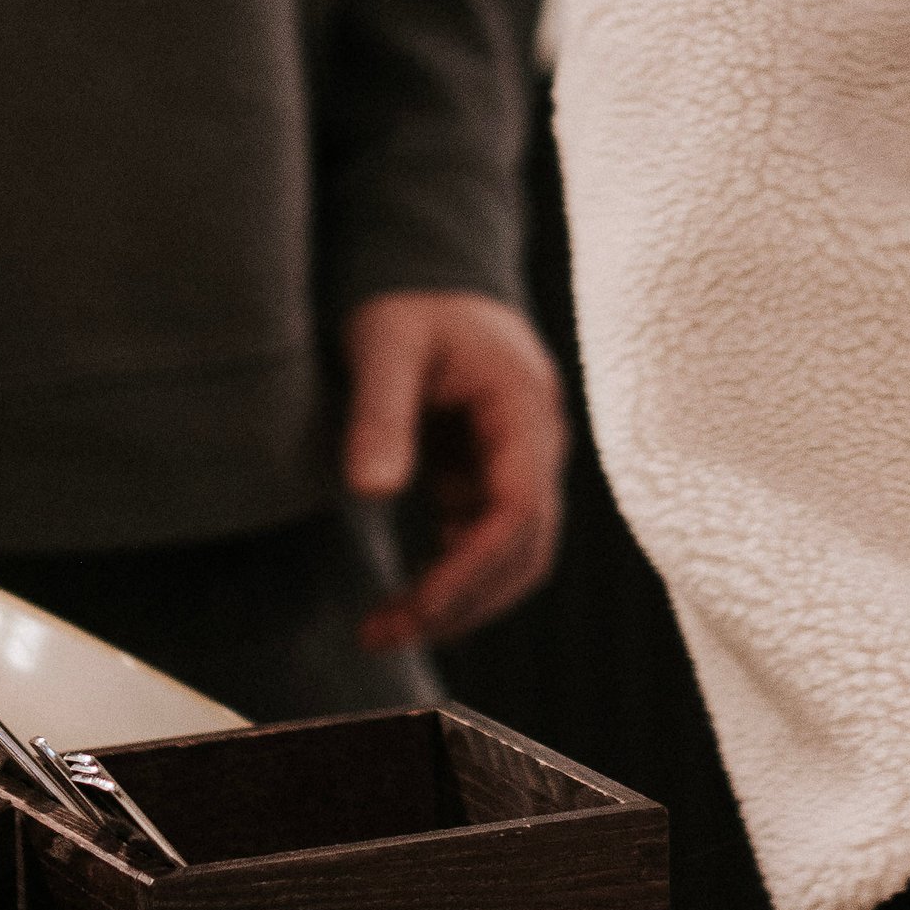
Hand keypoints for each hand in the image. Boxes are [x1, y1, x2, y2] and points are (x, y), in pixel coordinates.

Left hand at [343, 289, 566, 649]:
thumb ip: (379, 413)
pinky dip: (457, 576)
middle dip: (463, 601)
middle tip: (384, 633)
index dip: (470, 569)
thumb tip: (372, 492)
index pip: (518, 511)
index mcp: (523, 409)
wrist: (432, 275)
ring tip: (389, 627)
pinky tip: (409, 595)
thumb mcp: (384, 344)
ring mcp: (522, 462)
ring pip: (516, 555)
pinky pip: (491, 541)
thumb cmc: (409, 302)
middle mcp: (538, 443)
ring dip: (463, 599)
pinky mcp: (496, 474)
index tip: (413, 608)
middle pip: (527, 548)